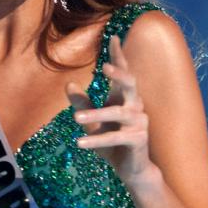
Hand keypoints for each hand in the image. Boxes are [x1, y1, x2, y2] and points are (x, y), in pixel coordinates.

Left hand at [66, 34, 154, 186]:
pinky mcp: (138, 140)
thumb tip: (68, 83)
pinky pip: (115, 138)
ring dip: (96, 116)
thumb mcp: (92, 123)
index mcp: (124, 99)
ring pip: (117, 114)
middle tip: (106, 67)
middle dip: (120, 74)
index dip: (119, 56)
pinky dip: (96, 141)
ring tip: (74, 119)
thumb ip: (82, 103)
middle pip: (131, 84)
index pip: (123, 73)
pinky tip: (79, 143)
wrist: (131, 170)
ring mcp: (139, 122)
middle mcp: (135, 106)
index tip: (114, 37)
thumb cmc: (112, 143)